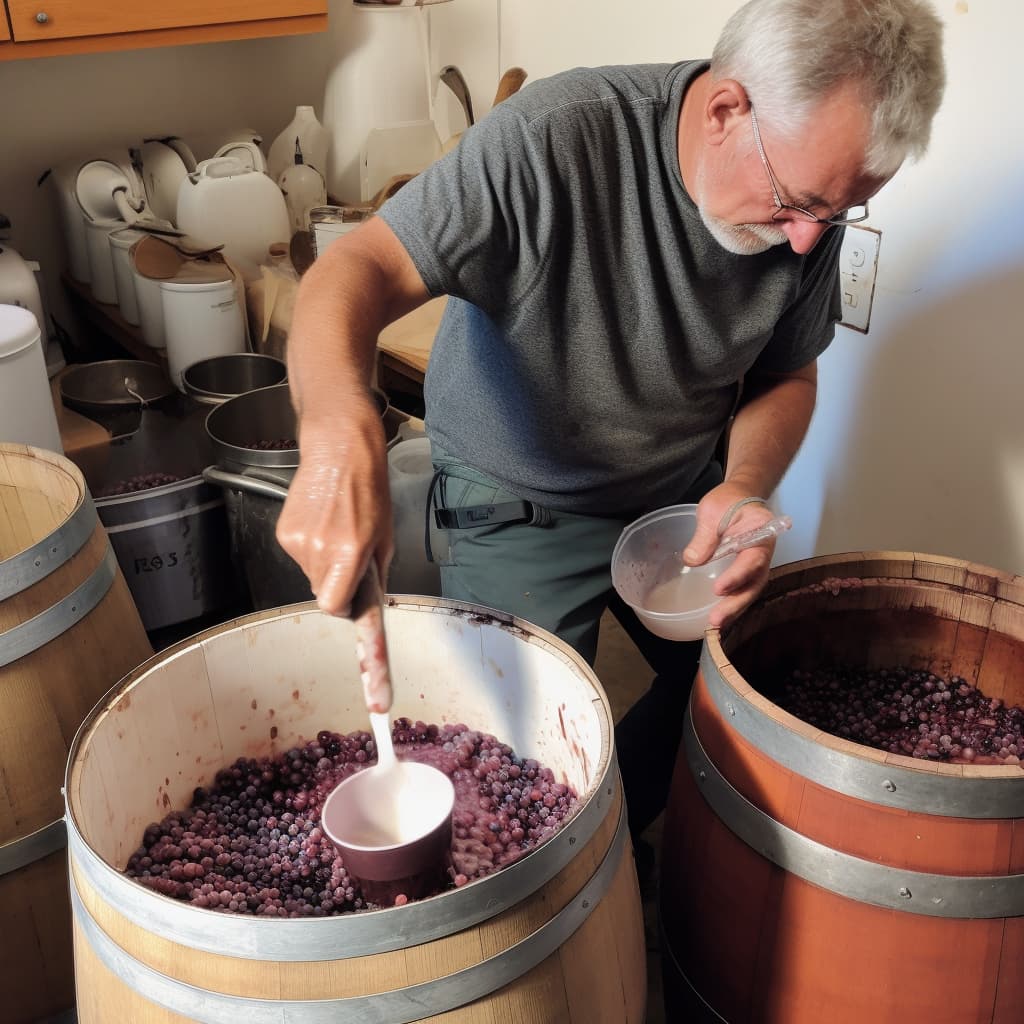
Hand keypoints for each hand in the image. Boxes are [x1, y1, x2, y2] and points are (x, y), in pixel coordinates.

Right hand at [275, 392, 392, 615]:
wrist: (339, 453)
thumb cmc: (368, 490)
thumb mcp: (385, 536)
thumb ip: (376, 575)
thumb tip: (370, 606)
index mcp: (349, 552)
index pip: (332, 605)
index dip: (342, 607)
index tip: (350, 603)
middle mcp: (319, 549)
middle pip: (322, 590)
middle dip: (336, 583)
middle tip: (350, 556)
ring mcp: (297, 541)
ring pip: (310, 574)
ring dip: (324, 564)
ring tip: (336, 532)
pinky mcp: (283, 532)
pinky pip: (298, 556)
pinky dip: (310, 548)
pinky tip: (322, 524)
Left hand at [684, 483, 777, 629]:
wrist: (739, 497)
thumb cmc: (727, 501)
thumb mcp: (712, 511)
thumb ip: (705, 536)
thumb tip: (692, 561)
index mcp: (761, 533)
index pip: (753, 559)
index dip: (738, 576)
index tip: (719, 589)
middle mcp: (763, 552)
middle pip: (754, 582)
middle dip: (736, 603)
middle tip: (716, 619)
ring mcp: (756, 564)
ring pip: (749, 590)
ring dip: (734, 609)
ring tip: (715, 625)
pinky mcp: (746, 571)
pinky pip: (742, 589)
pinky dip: (732, 603)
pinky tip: (717, 617)